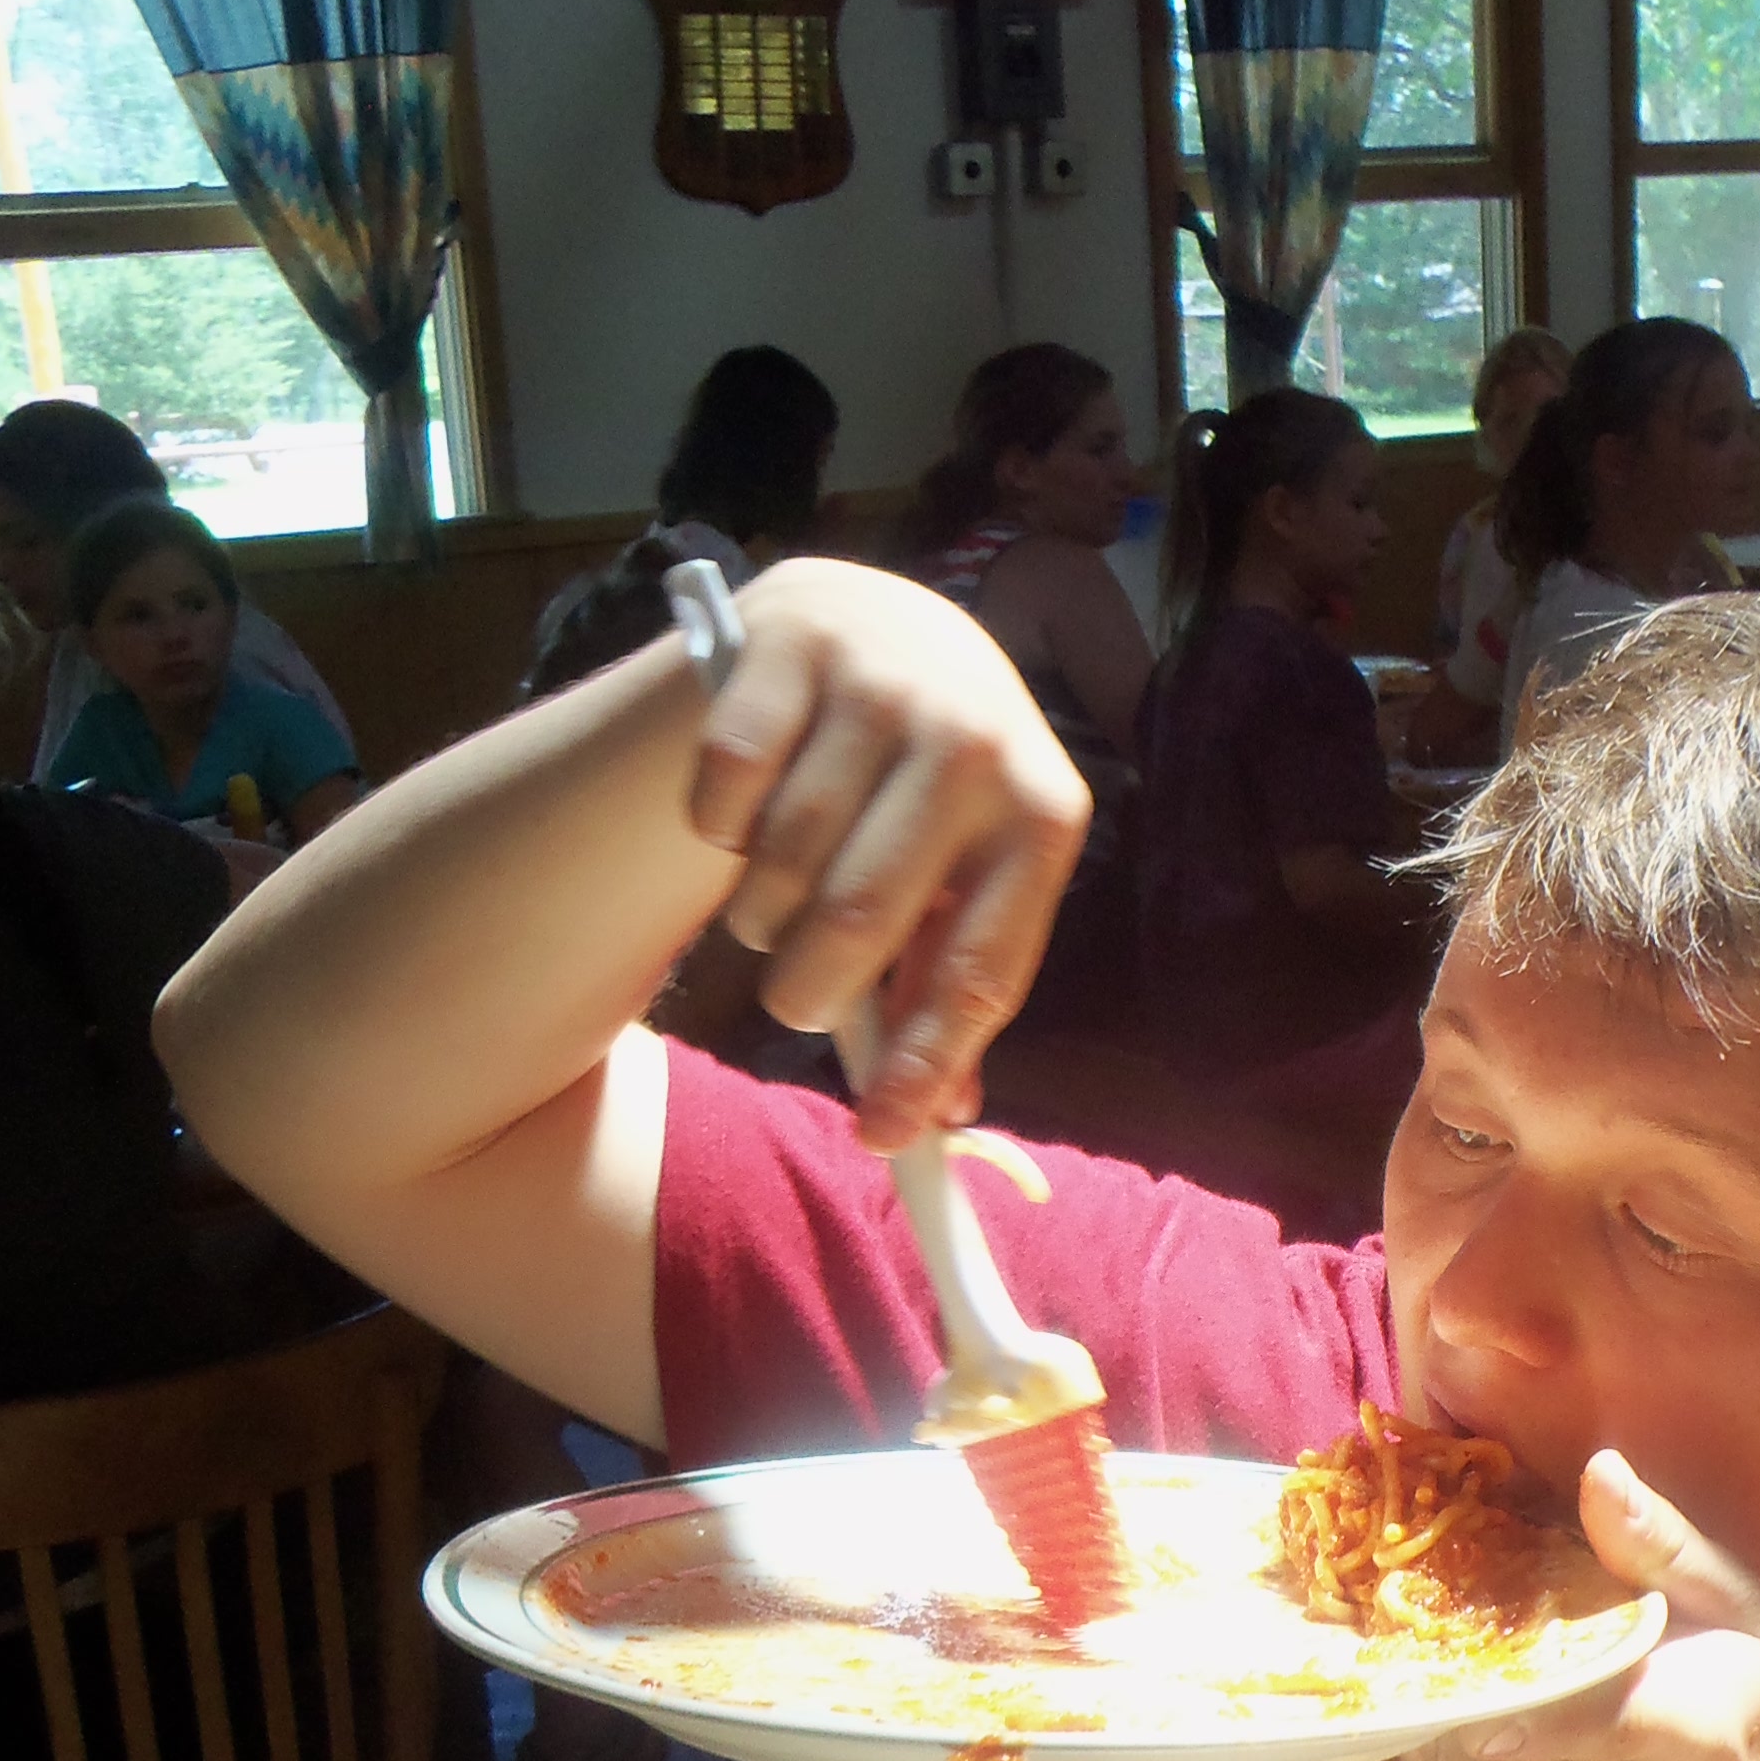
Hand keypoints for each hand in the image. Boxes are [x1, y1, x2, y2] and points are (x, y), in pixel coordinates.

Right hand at [684, 557, 1090, 1140]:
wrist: (875, 623)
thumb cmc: (925, 791)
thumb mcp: (966, 875)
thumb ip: (949, 987)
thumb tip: (935, 1116)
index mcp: (1043, 813)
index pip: (984, 966)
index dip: (926, 1064)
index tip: (881, 1137)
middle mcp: (975, 738)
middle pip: (862, 915)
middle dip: (811, 989)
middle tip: (797, 1002)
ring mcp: (883, 680)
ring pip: (782, 857)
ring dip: (761, 911)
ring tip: (776, 899)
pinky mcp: (792, 641)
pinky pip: (723, 784)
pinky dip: (716, 826)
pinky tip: (742, 815)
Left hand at [1402, 1451, 1759, 1760]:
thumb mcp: (1746, 1622)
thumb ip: (1666, 1549)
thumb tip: (1597, 1469)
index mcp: (1698, 1740)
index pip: (1600, 1724)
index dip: (1525, 1708)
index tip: (1463, 1682)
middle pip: (1488, 1748)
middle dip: (1443, 1684)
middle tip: (1413, 1623)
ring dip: (1438, 1723)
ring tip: (1437, 1667)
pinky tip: (1484, 1731)